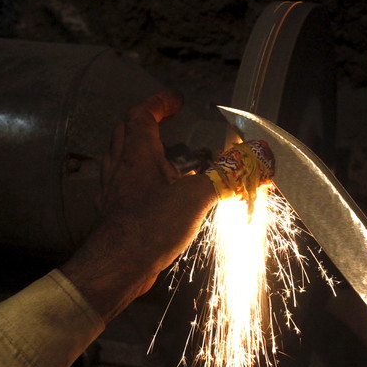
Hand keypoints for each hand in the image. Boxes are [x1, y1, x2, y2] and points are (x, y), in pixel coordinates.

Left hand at [61, 91, 216, 321]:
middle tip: (168, 123)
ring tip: (166, 158)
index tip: (177, 100)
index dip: (160, 103)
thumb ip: (224, 178)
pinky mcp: (112, 212)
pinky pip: (122, 184)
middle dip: (147, 121)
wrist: (118, 266)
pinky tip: (155, 193)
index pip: (143, 114)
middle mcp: (119, 166)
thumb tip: (253, 165)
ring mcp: (112, 190)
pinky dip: (139, 179)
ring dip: (141, 151)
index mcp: (137, 153)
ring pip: (121, 158)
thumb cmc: (152, 224)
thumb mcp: (196, 197)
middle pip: (126, 131)